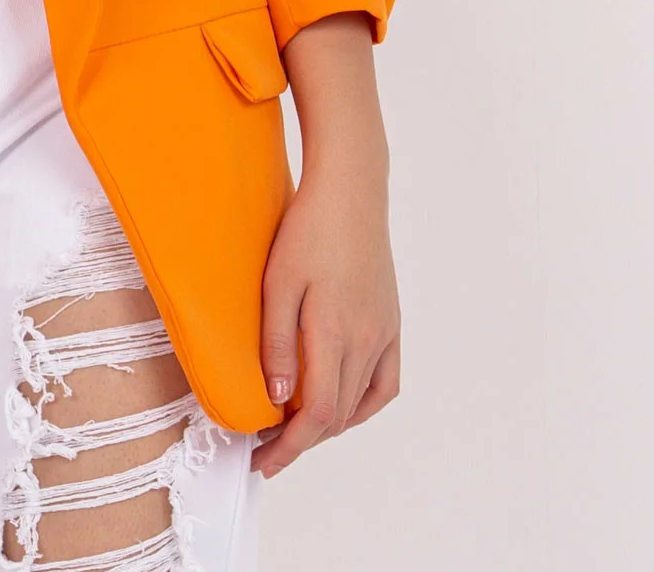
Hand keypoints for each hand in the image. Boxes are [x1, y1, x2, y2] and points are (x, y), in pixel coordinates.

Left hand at [251, 13, 400, 477]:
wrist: (351, 190)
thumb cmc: (308, 229)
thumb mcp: (277, 283)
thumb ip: (279, 343)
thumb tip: (279, 398)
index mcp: (334, 333)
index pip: (315, 414)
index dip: (289, 447)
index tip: (262, 462)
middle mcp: (366, 341)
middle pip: (336, 416)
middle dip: (302, 441)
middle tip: (268, 448)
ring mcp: (383, 333)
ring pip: (359, 403)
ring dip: (328, 424)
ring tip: (295, 427)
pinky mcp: (391, 323)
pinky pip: (383, 383)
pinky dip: (362, 404)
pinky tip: (343, 404)